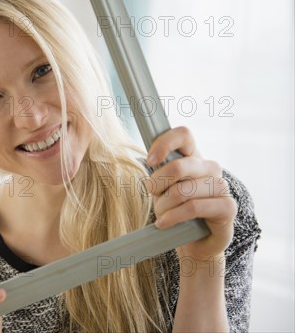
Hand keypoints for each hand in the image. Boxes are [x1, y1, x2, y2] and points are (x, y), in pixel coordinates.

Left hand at [146, 126, 236, 261]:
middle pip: (179, 166)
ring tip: (160, 215)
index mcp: (194, 157)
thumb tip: (150, 160)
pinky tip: (164, 223)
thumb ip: (159, 172)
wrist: (194, 243)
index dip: (164, 144)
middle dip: (157, 183)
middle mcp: (210, 168)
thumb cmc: (175, 210)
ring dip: (164, 206)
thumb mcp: (162, 188)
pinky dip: (173, 217)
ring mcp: (222, 186)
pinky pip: (192, 208)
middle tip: (152, 195)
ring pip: (182, 191)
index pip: (184, 135)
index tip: (150, 161)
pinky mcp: (228, 207)